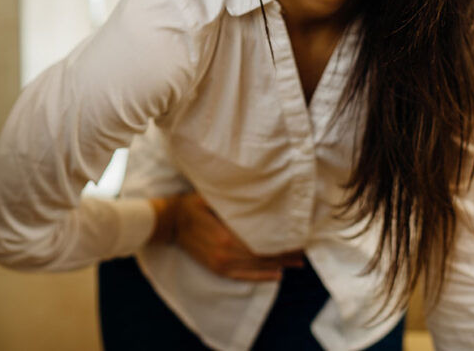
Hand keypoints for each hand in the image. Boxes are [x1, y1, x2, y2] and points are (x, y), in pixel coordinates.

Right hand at [150, 192, 303, 280]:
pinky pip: (243, 276)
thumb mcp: (211, 197)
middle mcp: (226, 254)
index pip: (262, 242)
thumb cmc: (191, 205)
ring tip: (297, 263)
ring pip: (256, 268)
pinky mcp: (217, 268)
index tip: (299, 239)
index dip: (281, 243)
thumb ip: (234, 202)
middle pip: (262, 257)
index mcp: (226, 236)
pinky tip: (276, 275)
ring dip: (278, 265)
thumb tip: (260, 198)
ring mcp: (221, 263)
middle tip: (304, 252)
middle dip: (285, 255)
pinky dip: (261, 276)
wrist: (169, 223)